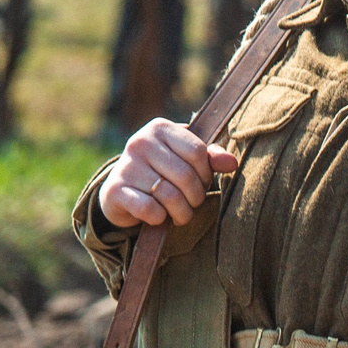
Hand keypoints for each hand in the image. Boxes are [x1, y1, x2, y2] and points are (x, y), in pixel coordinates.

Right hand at [99, 120, 236, 226]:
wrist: (120, 191)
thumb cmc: (161, 171)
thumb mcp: (185, 159)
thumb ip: (210, 158)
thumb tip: (232, 163)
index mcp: (160, 128)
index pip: (197, 151)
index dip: (206, 174)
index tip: (202, 183)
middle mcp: (140, 142)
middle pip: (186, 176)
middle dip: (196, 197)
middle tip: (193, 203)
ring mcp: (126, 166)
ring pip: (170, 196)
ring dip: (181, 213)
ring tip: (180, 214)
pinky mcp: (115, 190)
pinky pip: (149, 209)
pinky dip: (159, 218)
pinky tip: (159, 217)